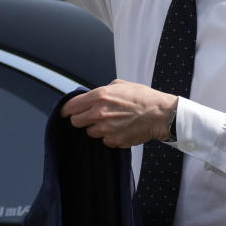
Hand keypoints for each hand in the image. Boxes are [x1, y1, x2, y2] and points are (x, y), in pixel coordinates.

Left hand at [61, 80, 178, 147]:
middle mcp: (98, 113)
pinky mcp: (113, 141)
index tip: (66, 112)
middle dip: (81, 119)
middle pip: (75, 122)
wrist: (159, 114)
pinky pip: (103, 140)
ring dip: (96, 128)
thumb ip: (102, 90)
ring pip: (89, 132)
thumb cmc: (142, 97)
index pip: (70, 106)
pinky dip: (108, 136)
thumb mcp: (120, 84)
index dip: (67, 110)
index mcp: (98, 96)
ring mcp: (105, 129)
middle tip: (92, 116)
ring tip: (111, 122)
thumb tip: (92, 95)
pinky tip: (119, 129)